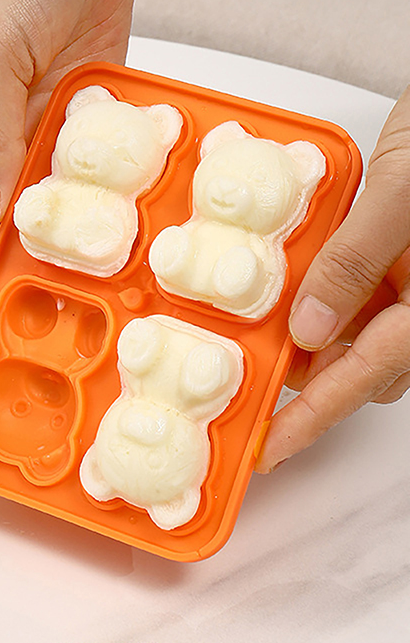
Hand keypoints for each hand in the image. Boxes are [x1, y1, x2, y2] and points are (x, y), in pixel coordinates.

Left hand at [256, 85, 409, 472]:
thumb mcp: (403, 194)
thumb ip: (356, 261)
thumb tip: (309, 329)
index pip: (361, 379)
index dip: (310, 421)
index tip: (267, 449)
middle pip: (359, 368)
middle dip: (305, 378)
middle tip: (248, 374)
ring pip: (355, 337)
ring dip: (309, 337)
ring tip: (259, 325)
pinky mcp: (399, 262)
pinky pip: (356, 297)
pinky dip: (321, 299)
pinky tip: (293, 283)